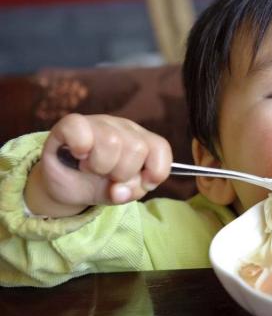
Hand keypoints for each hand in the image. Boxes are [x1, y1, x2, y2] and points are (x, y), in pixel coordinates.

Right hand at [25, 114, 171, 216]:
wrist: (66, 186)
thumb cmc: (99, 184)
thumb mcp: (121, 194)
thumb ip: (129, 192)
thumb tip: (119, 191)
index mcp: (142, 141)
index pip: (160, 147)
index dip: (155, 171)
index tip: (142, 184)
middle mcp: (124, 128)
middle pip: (137, 148)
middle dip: (122, 173)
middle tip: (108, 176)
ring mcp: (98, 122)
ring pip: (112, 141)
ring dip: (100, 166)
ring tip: (91, 168)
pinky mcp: (71, 123)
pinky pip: (79, 128)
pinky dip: (80, 146)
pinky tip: (78, 155)